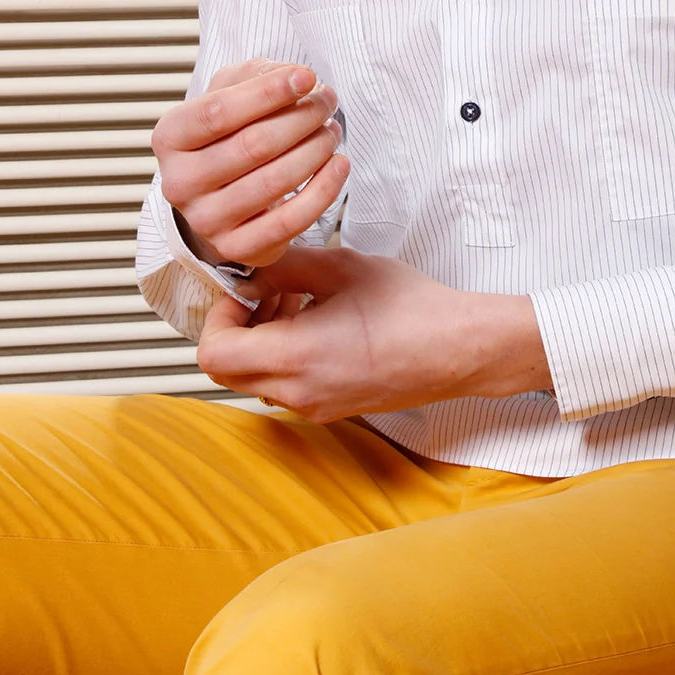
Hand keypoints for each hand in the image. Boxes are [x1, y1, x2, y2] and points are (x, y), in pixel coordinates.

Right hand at [152, 58, 348, 268]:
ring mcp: (206, 220)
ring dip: (316, 149)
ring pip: (276, 181)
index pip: (218, 112)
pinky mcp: (238, 248)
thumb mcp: (228, 94)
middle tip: (327, 102)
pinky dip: (324, 189)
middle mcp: (180, 182)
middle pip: (253, 145)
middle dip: (302, 117)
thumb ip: (254, 75)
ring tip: (331, 131)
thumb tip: (293, 76)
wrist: (217, 197)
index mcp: (170, 138)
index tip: (307, 76)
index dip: (268, 92)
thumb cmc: (226, 137)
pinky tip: (338, 164)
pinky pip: (291, 221)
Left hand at [196, 245, 551, 420]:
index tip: (241, 291)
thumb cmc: (412, 308)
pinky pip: (285, 385)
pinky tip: (320, 322)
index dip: (217, 316)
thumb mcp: (342, 267)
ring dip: (261, 340)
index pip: (214, 353)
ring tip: (298, 303)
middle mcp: (298, 392)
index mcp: (296, 356)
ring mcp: (314, 406)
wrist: (460, 347)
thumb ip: (285, 266)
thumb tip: (250, 269)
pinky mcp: (330, 408)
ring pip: (255, 378)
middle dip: (235, 329)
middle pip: (227, 371)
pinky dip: (285, 355)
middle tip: (263, 296)